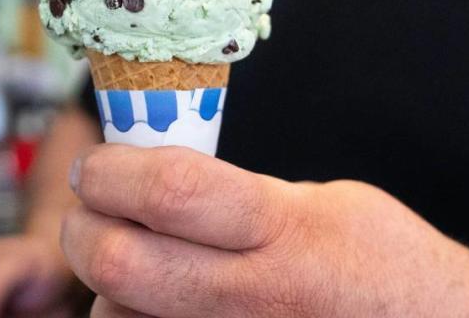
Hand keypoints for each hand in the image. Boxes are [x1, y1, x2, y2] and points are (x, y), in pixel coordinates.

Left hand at [61, 144, 468, 317]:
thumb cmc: (384, 264)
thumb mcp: (320, 202)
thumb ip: (240, 195)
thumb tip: (158, 186)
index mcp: (282, 229)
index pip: (169, 192)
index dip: (112, 172)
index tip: (97, 165)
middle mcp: (254, 297)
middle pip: (122, 263)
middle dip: (84, 228)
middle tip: (88, 210)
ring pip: (121, 317)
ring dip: (106, 285)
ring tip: (131, 261)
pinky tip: (158, 302)